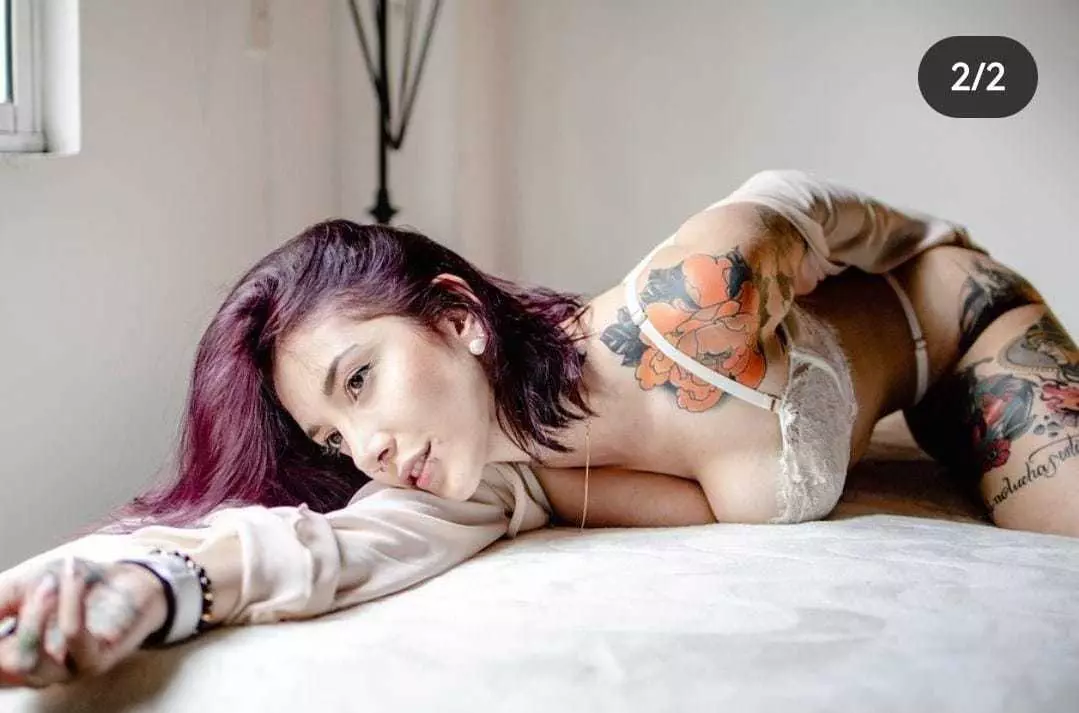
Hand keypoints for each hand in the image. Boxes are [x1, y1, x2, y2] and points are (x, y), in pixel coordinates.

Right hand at [0, 556, 167, 687]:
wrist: (128, 580)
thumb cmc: (74, 586)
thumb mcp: (25, 586)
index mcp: (17, 655)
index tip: (0, 606)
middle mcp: (39, 671)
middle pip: (5, 666)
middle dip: (18, 618)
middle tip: (39, 582)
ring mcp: (68, 670)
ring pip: (30, 661)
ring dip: (37, 613)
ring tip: (51, 580)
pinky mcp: (96, 661)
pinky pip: (73, 637)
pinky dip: (69, 602)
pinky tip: (73, 577)